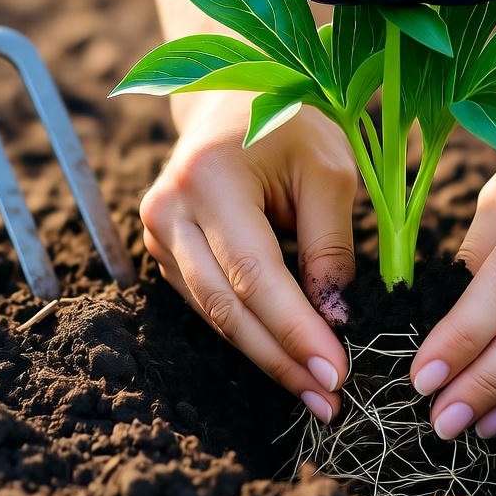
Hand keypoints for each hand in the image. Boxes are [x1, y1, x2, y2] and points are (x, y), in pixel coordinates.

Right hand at [140, 91, 356, 422]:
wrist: (234, 93)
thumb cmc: (292, 123)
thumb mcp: (328, 171)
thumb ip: (330, 246)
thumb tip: (335, 321)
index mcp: (208, 179)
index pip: (254, 274)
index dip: (295, 330)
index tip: (338, 374)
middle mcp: (169, 210)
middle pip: (226, 306)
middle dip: (282, 360)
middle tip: (331, 402)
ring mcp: (157, 233)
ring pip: (213, 315)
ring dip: (267, 358)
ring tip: (317, 393)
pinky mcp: (163, 251)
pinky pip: (208, 305)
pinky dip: (249, 334)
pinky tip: (288, 361)